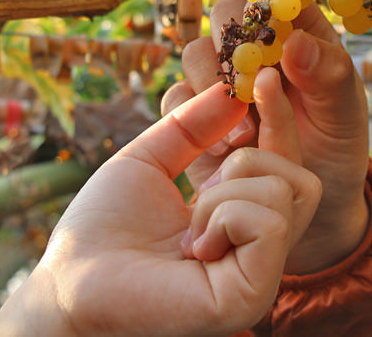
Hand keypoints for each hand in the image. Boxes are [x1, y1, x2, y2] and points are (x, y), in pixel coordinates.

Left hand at [0, 71, 320, 335]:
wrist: (68, 278)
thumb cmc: (101, 227)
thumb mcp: (152, 158)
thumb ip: (195, 124)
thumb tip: (235, 87)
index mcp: (243, 221)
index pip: (289, 166)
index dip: (279, 121)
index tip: (261, 78)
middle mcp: (260, 250)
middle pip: (302, 178)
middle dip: (248, 158)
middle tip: (201, 188)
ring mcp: (260, 275)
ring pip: (285, 192)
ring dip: (223, 193)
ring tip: (186, 231)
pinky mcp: (251, 294)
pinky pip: (268, 222)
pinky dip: (223, 215)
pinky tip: (191, 247)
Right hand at [164, 0, 369, 274]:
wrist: (310, 209)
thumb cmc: (336, 150)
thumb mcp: (346, 114)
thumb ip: (328, 76)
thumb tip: (294, 41)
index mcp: (299, 34)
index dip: (272, 4)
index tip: (275, 35)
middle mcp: (256, 49)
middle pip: (227, 14)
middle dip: (233, 41)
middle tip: (248, 78)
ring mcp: (222, 79)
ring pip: (196, 52)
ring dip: (214, 82)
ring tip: (245, 128)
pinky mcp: (195, 114)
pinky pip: (177, 98)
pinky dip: (194, 115)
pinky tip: (225, 146)